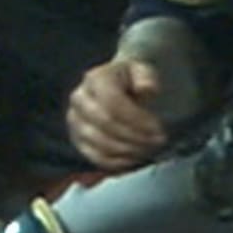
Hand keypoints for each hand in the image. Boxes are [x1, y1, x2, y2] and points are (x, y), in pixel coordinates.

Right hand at [68, 57, 168, 172]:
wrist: (115, 89)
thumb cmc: (130, 81)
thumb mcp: (142, 71)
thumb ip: (146, 77)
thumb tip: (146, 88)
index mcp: (95, 78)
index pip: (113, 103)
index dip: (137, 119)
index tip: (157, 128)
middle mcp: (80, 99)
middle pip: (106, 124)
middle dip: (136, 136)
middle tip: (157, 140)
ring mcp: (75, 122)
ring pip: (101, 144)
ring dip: (130, 150)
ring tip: (149, 148)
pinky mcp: (77, 140)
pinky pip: (96, 158)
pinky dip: (119, 162)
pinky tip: (136, 156)